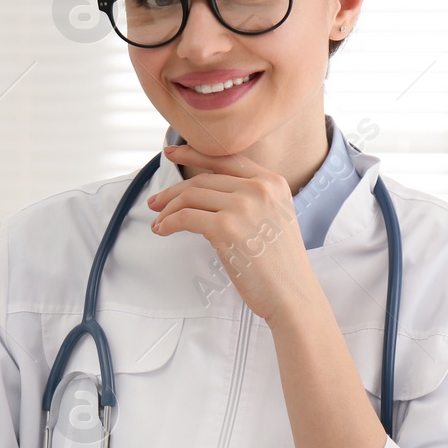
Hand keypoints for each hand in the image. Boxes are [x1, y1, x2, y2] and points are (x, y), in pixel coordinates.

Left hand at [147, 144, 316, 324]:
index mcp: (272, 182)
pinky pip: (185, 217)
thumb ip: (249, 199)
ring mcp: (244, 206)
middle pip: (202, 179)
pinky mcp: (227, 228)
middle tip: (156, 202)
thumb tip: (206, 193)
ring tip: (158, 222)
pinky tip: (162, 231)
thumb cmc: (279, 265)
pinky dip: (168, 223)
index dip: (193, 153)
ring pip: (190, 196)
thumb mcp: (274, 217)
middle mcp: (260, 189)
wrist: (292, 295)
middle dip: (173, 191)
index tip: (172, 153)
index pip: (225, 158)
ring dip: (168, 210)